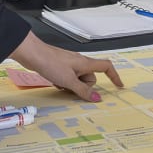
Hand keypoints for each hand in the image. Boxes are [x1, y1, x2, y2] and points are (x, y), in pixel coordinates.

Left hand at [9, 32, 123, 101]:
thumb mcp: (69, 81)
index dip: (114, 76)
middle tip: (71, 86)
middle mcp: (80, 63)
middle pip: (90, 78)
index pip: (106, 67)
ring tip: (60, 84)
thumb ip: (83, 91)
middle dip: (83, 87)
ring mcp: (71, 65)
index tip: (119, 86)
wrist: (33, 54)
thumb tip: (97, 98)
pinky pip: (69, 79)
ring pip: (78, 80)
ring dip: (72, 86)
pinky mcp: (61, 67)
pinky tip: (55, 82)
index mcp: (86, 63)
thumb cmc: (51, 64)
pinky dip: (64, 83)